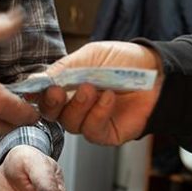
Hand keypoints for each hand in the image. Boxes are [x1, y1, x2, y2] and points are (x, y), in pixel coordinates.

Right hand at [38, 41, 163, 145]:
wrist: (158, 73)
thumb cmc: (124, 61)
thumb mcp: (89, 56)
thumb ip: (62, 69)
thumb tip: (35, 81)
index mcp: (67, 86)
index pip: (43, 95)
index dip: (36, 94)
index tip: (34, 89)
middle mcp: (75, 105)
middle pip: (51, 114)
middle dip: (52, 103)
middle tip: (59, 91)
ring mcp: (90, 121)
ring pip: (70, 124)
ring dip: (79, 106)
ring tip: (92, 88)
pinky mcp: (106, 134)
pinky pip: (92, 130)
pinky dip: (98, 113)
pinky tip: (109, 98)